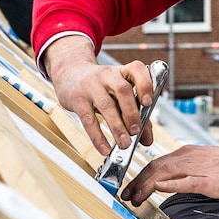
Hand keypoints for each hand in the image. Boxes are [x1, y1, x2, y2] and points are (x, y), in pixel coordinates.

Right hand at [44, 38, 154, 155]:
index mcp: (122, 72)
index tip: (149, 102)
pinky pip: (88, 119)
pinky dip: (98, 136)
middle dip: (131, 112)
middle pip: (122, 90)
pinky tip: (105, 148)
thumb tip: (147, 139)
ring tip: (125, 143)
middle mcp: (107, 75)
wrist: (69, 74)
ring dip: (117, 127)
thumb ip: (137, 114)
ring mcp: (91, 86)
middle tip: (136, 131)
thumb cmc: (100, 86)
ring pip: (106, 105)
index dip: (144, 85)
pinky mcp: (78, 100)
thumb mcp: (118, 93)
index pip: (136, 69)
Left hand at [121, 126, 218, 205]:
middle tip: (125, 197)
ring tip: (134, 197)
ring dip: (145, 186)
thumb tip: (169, 182)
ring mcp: (199, 168)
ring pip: (164, 173)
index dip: (139, 177)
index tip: (129, 189)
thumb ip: (187, 173)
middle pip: (154, 167)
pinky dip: (170, 184)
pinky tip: (158, 189)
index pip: (156, 164)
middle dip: (136, 183)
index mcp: (188, 154)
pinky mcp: (210, 180)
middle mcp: (189, 157)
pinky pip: (186, 181)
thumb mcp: (207, 167)